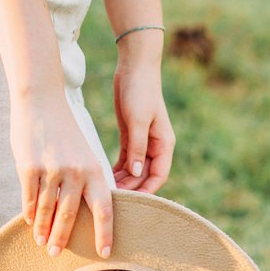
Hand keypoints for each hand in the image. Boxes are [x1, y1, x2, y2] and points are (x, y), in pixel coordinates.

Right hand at [9, 93, 112, 257]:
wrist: (40, 101)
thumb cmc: (63, 132)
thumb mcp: (83, 154)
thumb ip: (84, 181)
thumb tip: (81, 214)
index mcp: (94, 169)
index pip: (104, 208)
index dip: (105, 233)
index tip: (105, 254)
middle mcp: (75, 172)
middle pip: (70, 215)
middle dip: (63, 238)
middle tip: (57, 255)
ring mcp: (51, 170)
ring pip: (47, 211)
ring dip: (43, 230)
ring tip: (42, 244)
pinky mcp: (29, 168)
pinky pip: (30, 199)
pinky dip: (30, 213)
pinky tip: (29, 222)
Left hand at [113, 63, 174, 193]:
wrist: (134, 67)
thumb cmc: (141, 90)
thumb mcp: (139, 119)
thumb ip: (137, 147)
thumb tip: (135, 173)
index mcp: (164, 144)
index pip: (159, 175)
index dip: (147, 191)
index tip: (132, 203)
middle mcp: (155, 146)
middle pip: (144, 176)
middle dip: (131, 188)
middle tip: (112, 199)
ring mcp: (143, 141)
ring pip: (133, 170)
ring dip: (122, 180)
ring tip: (105, 191)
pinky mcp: (130, 135)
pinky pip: (125, 159)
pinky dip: (117, 169)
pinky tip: (105, 177)